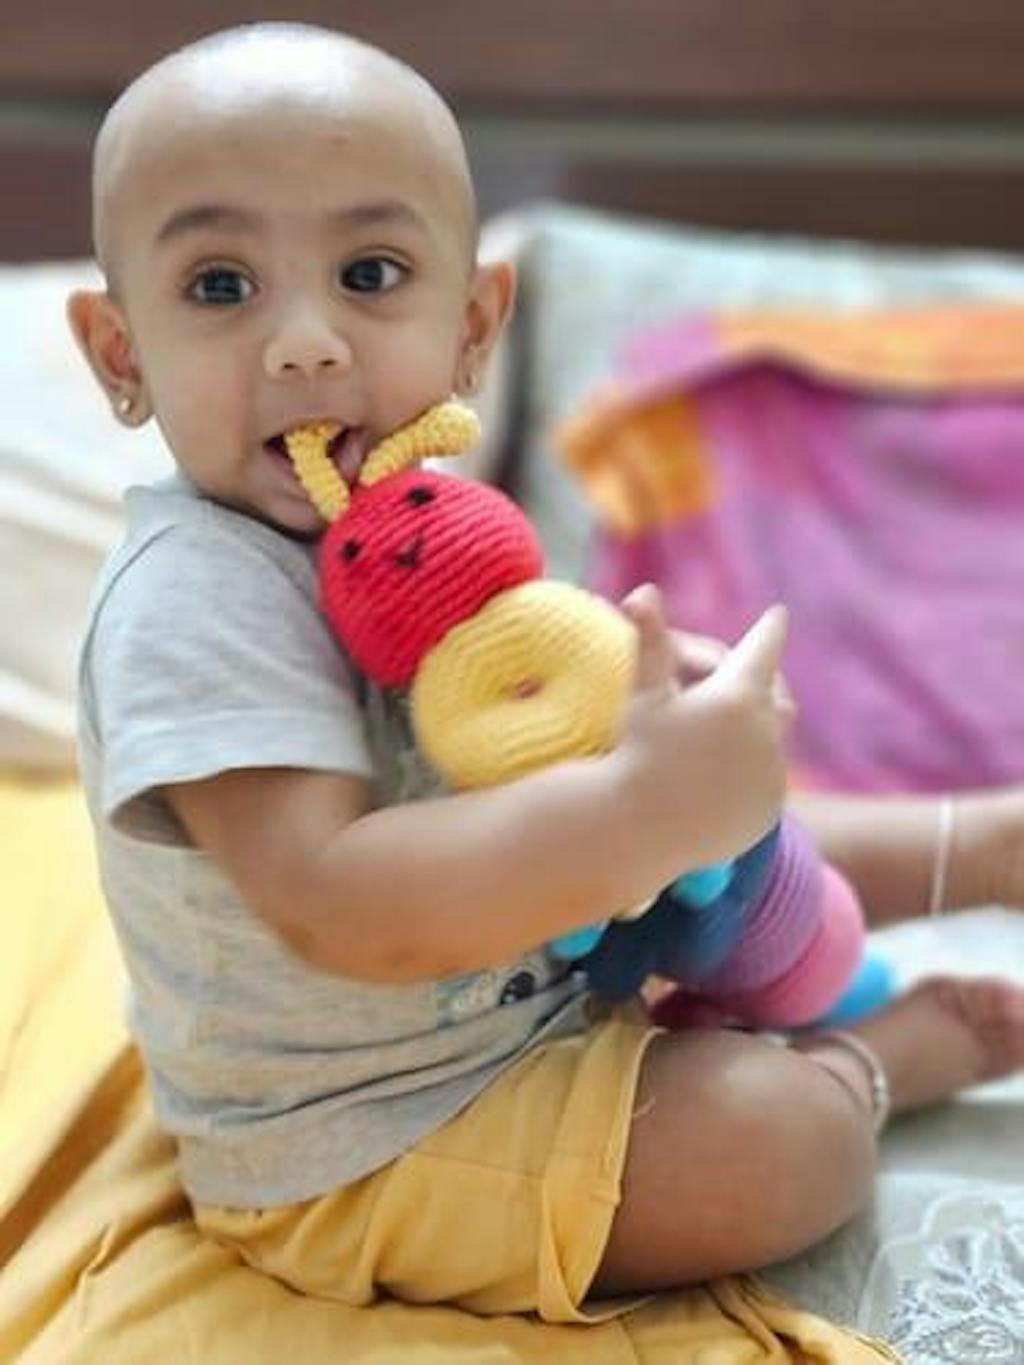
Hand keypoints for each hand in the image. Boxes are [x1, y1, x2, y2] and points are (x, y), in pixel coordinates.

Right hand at [617, 585, 790, 865]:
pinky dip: (755, 765)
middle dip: (763, 682)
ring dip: (758, 726)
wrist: (642, 828)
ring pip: (774, 736)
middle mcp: (766, 730)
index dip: (769, 630)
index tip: (778, 614)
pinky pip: (768, 775)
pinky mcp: (771, 805)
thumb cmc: (638, 752)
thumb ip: (651, 640)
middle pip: (775, 693)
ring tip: (733, 727)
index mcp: (739, 695)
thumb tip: (644, 590)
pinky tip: (728, 769)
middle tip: (752, 676)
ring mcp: (772, 771)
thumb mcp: (644, 694)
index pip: (763, 648)